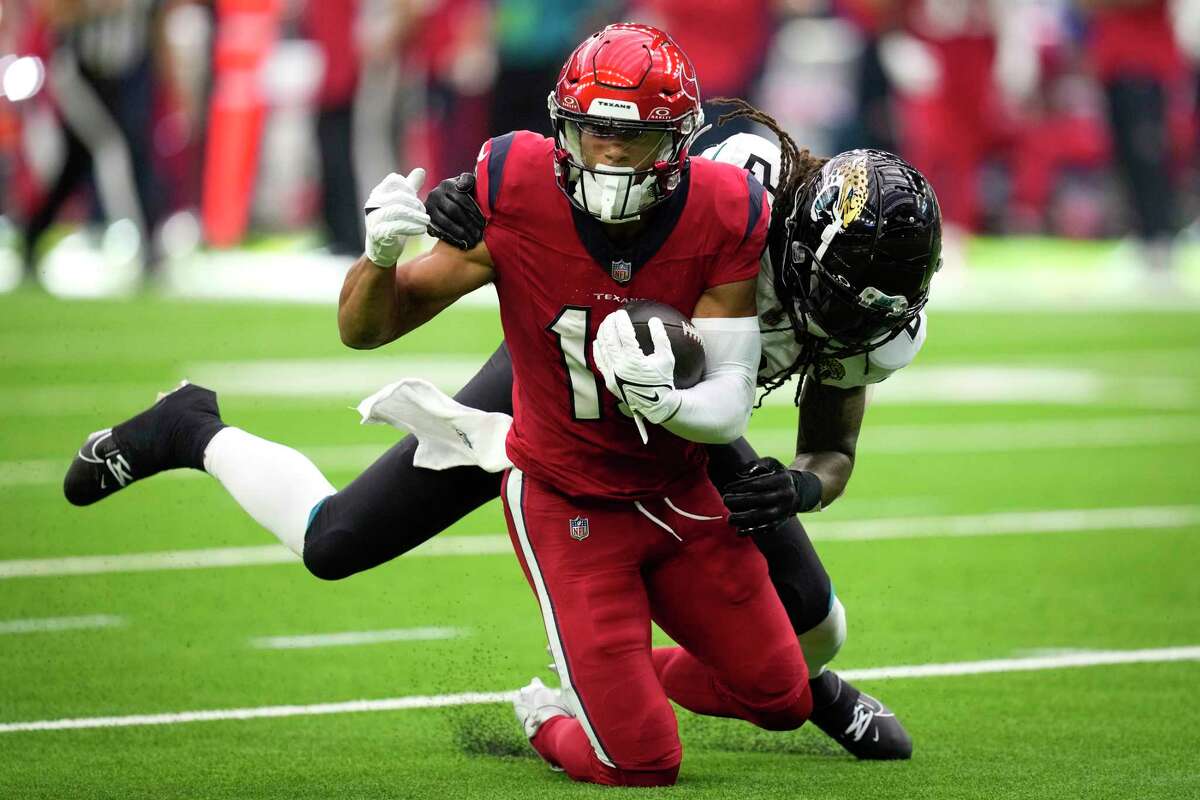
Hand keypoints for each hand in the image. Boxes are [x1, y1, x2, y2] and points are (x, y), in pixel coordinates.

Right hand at [364, 168, 428, 266]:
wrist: (382, 250)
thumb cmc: (393, 224)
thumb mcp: (402, 204)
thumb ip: (410, 188)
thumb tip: (421, 170)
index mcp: (378, 193)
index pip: (394, 180)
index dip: (409, 187)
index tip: (417, 199)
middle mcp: (373, 204)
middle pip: (399, 195)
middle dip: (416, 204)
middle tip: (425, 213)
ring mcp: (374, 218)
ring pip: (398, 210)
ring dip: (417, 216)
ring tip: (426, 221)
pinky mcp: (378, 233)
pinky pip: (397, 227)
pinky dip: (413, 227)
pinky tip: (422, 230)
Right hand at [427, 173, 484, 249]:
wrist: (447, 202)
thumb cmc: (464, 194)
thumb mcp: (468, 184)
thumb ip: (468, 181)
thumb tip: (462, 187)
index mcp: (447, 184)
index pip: (462, 199)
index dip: (474, 212)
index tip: (483, 223)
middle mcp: (435, 194)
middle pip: (453, 211)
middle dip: (468, 224)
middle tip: (479, 235)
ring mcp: (429, 208)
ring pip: (445, 222)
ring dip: (460, 233)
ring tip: (472, 241)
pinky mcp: (426, 220)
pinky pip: (438, 231)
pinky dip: (451, 238)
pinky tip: (462, 243)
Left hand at [592, 310, 680, 424]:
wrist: (655, 405)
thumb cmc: (663, 381)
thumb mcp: (667, 359)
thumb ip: (661, 338)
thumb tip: (654, 320)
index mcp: (634, 360)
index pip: (624, 334)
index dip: (622, 321)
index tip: (622, 312)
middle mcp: (619, 366)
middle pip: (609, 338)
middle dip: (610, 323)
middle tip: (613, 315)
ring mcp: (612, 374)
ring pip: (602, 348)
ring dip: (603, 333)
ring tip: (606, 323)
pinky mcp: (608, 380)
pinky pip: (599, 360)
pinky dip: (597, 348)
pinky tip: (599, 340)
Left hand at [722, 457, 822, 535]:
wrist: (797, 492)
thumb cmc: (777, 475)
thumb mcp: (771, 464)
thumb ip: (756, 464)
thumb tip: (741, 474)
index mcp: (781, 480)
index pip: (759, 484)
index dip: (741, 486)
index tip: (727, 488)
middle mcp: (785, 496)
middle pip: (760, 500)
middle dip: (740, 501)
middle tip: (725, 500)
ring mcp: (784, 511)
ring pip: (763, 517)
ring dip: (744, 519)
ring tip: (729, 518)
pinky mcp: (780, 522)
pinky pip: (766, 528)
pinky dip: (752, 531)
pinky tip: (738, 531)